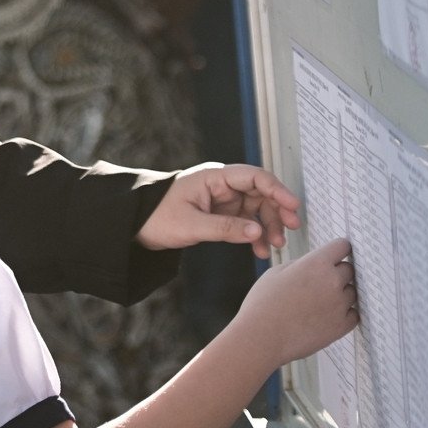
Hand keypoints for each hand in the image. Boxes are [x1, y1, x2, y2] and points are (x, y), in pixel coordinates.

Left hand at [137, 162, 301, 257]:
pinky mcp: (219, 214)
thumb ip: (225, 228)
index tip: (293, 206)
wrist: (134, 224)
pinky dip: (254, 235)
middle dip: (276, 212)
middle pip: (260, 193)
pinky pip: (244, 222)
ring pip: (255, 209)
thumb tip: (257, 232)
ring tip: (274, 246)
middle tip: (289, 231)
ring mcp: (222, 200)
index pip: (254, 177)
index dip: (277, 190)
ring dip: (267, 227)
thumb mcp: (191, 225)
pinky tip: (260, 250)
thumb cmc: (156, 217)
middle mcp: (222, 186)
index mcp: (214, 177)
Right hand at [228, 238, 358, 368]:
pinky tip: (327, 315)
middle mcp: (333, 281)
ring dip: (341, 294)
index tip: (334, 255)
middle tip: (319, 282)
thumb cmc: (263, 303)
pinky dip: (344, 313)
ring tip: (319, 302)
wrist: (261, 338)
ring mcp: (340, 305)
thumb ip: (302, 264)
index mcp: (316, 263)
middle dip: (337, 272)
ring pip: (352, 292)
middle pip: (349, 269)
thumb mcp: (277, 272)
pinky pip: (354, 314)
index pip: (342, 246)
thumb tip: (315, 264)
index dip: (338, 249)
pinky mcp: (341, 326)